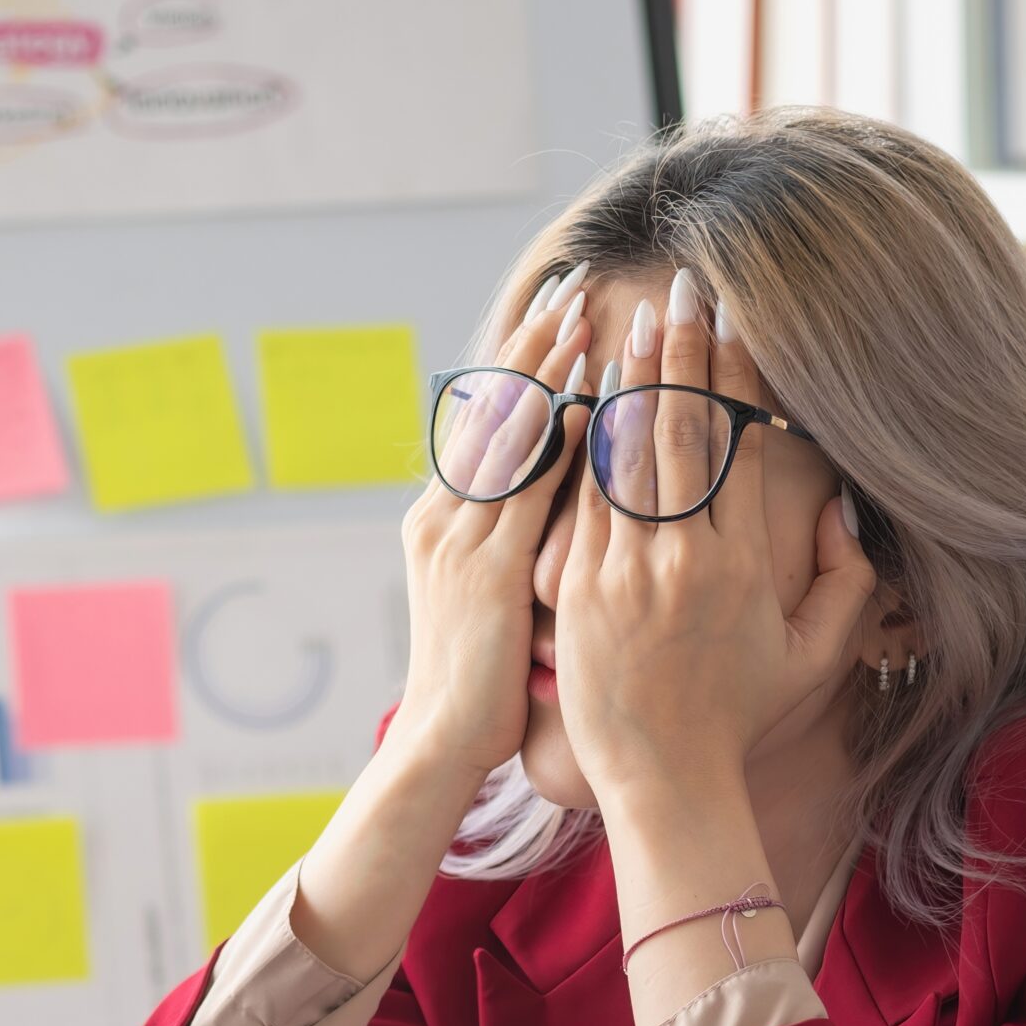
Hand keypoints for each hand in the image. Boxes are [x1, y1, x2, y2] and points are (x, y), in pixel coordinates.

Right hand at [383, 281, 594, 784]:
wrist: (440, 743)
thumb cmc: (478, 680)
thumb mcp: (490, 595)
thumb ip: (516, 538)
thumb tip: (561, 490)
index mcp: (443, 519)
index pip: (485, 418)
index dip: (520, 360)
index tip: (556, 308)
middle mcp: (443, 517)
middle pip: (490, 409)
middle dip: (532, 342)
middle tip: (571, 282)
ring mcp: (459, 542)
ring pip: (506, 438)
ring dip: (546, 373)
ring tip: (581, 315)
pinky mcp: (484, 574)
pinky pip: (523, 497)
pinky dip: (553, 446)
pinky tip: (585, 405)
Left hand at [553, 282, 875, 805]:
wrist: (662, 778)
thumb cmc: (738, 718)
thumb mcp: (813, 656)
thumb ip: (846, 580)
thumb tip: (840, 505)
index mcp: (738, 564)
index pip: (735, 446)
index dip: (733, 377)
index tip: (734, 322)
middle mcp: (679, 558)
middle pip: (680, 431)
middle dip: (681, 352)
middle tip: (681, 289)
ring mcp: (621, 571)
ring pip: (622, 453)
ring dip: (627, 379)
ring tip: (630, 318)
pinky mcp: (574, 588)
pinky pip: (575, 499)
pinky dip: (577, 442)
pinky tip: (577, 391)